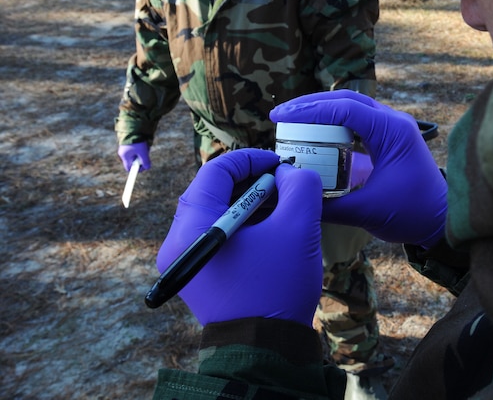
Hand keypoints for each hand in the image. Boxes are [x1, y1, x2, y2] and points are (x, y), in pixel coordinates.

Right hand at [118, 142, 149, 171]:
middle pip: (133, 161)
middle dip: (141, 159)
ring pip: (136, 155)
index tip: (143, 168)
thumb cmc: (137, 141)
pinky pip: (136, 149)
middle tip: (146, 154)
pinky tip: (144, 143)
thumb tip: (147, 167)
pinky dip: (141, 148)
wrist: (134, 127)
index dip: (136, 170)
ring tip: (145, 146)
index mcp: (124, 156)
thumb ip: (145, 161)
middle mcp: (123, 153)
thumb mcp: (143, 152)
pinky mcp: (129, 143)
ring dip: (142, 153)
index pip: (129, 168)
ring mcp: (126, 148)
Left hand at [156, 149, 323, 326]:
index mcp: (191, 227)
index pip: (216, 172)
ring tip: (281, 206)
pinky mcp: (197, 276)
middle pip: (212, 192)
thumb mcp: (298, 228)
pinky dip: (242, 225)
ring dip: (248, 204)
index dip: (251, 160)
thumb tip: (289, 174)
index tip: (281, 164)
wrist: (265, 349)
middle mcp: (176, 243)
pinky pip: (216, 236)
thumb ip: (298, 186)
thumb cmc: (277, 287)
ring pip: (215, 214)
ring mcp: (183, 262)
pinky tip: (270, 230)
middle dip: (251, 182)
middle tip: (282, 183)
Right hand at [271, 91, 446, 247]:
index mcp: (392, 131)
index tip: (280, 116)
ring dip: (322, 112)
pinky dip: (334, 125)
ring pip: (352, 108)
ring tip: (291, 122)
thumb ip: (329, 206)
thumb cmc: (413, 214)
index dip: (309, 110)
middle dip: (310, 105)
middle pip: (346, 100)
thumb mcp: (368, 211)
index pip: (344, 109)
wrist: (444, 220)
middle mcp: (394, 123)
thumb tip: (293, 199)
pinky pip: (358, 123)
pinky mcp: (390, 140)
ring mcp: (393, 129)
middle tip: (279, 115)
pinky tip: (314, 135)